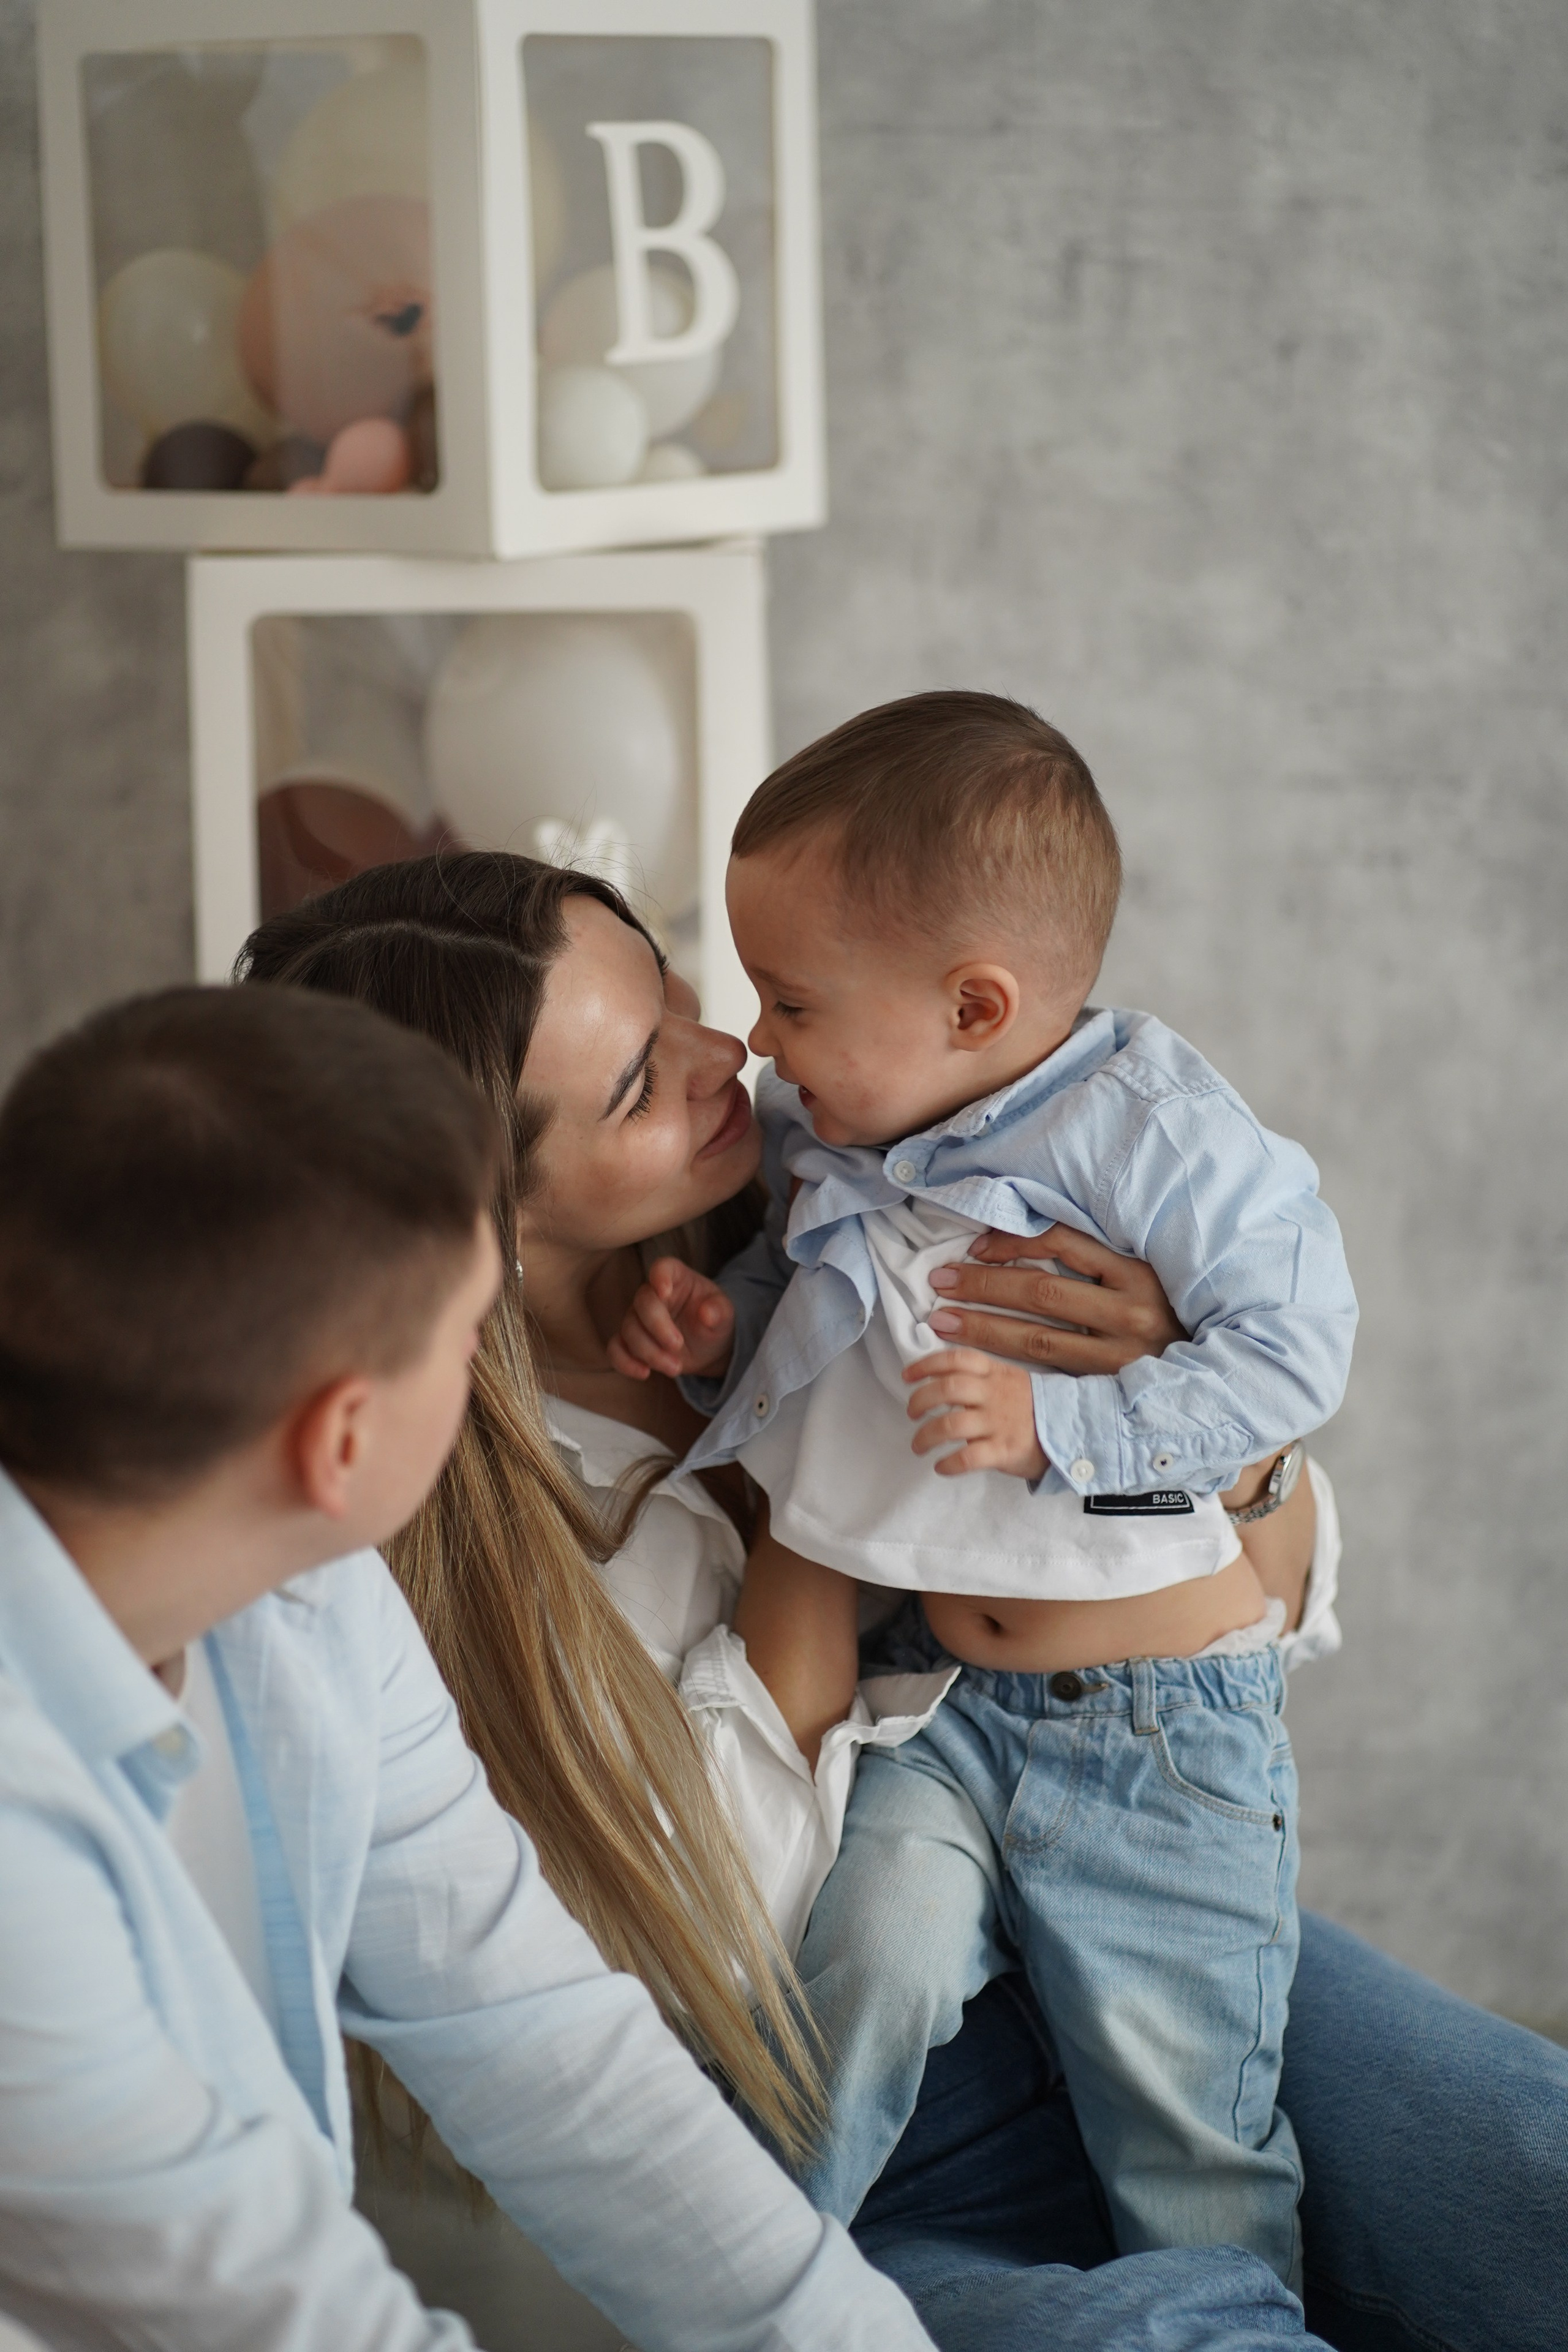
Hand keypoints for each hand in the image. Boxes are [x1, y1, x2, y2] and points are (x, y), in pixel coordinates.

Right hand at [606, 1257, 735, 1381]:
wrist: (709, 1346)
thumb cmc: (715, 1320)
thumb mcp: (725, 1314)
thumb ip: (719, 1310)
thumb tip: (707, 1314)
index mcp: (677, 1278)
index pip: (663, 1268)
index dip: (659, 1277)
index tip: (665, 1292)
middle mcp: (653, 1294)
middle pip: (642, 1303)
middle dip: (658, 1327)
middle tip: (678, 1345)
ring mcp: (638, 1318)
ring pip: (629, 1330)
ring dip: (650, 1352)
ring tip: (676, 1368)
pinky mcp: (630, 1342)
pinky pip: (615, 1349)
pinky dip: (625, 1362)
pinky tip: (644, 1373)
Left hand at [903, 1349, 1047, 1479]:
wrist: (1074, 1432)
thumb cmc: (1031, 1408)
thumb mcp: (1010, 1380)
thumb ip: (980, 1377)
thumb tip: (939, 1379)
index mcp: (995, 1373)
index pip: (956, 1359)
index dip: (926, 1365)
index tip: (907, 1376)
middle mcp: (995, 1394)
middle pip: (947, 1389)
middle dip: (920, 1401)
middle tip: (912, 1414)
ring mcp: (999, 1423)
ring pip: (951, 1424)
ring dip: (925, 1436)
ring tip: (918, 1445)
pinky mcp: (1005, 1451)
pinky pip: (968, 1457)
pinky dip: (948, 1464)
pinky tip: (940, 1467)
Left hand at [925, 1224, 1184, 1372]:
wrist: (1217, 1382)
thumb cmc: (1170, 1316)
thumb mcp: (1146, 1276)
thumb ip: (1098, 1259)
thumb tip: (1027, 1237)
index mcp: (1138, 1272)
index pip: (1063, 1244)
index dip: (1013, 1241)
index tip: (975, 1247)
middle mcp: (1130, 1312)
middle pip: (1041, 1292)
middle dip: (984, 1285)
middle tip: (940, 1280)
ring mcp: (1120, 1357)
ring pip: (1037, 1339)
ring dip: (983, 1328)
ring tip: (943, 1320)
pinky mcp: (1109, 1391)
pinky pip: (1048, 1374)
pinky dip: (1008, 1363)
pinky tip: (978, 1357)